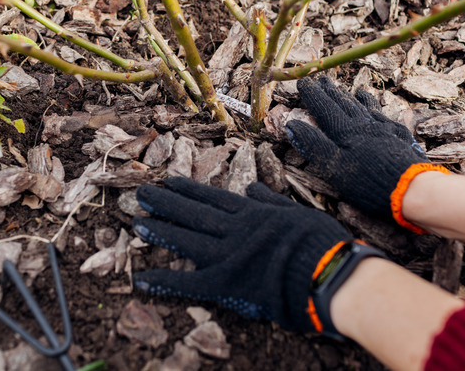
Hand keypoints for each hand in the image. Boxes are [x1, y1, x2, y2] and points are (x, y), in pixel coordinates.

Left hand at [133, 177, 365, 333]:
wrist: (326, 270)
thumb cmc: (320, 242)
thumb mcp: (297, 212)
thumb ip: (271, 202)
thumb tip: (253, 189)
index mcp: (252, 214)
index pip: (214, 198)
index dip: (189, 190)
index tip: (170, 181)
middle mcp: (234, 229)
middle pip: (194, 213)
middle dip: (166, 202)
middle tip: (142, 193)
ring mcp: (226, 254)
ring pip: (186, 238)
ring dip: (161, 230)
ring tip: (138, 222)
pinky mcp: (224, 282)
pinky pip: (188, 282)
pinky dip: (163, 281)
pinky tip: (141, 279)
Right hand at [285, 77, 447, 232]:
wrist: (412, 188)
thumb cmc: (368, 181)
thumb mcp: (334, 167)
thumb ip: (313, 145)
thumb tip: (292, 124)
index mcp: (346, 132)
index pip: (324, 108)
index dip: (313, 95)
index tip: (303, 82)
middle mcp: (364, 125)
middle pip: (344, 103)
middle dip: (330, 91)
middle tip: (321, 79)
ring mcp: (384, 128)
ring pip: (363, 107)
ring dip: (351, 97)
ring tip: (345, 88)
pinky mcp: (399, 136)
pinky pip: (382, 114)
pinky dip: (373, 106)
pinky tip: (373, 104)